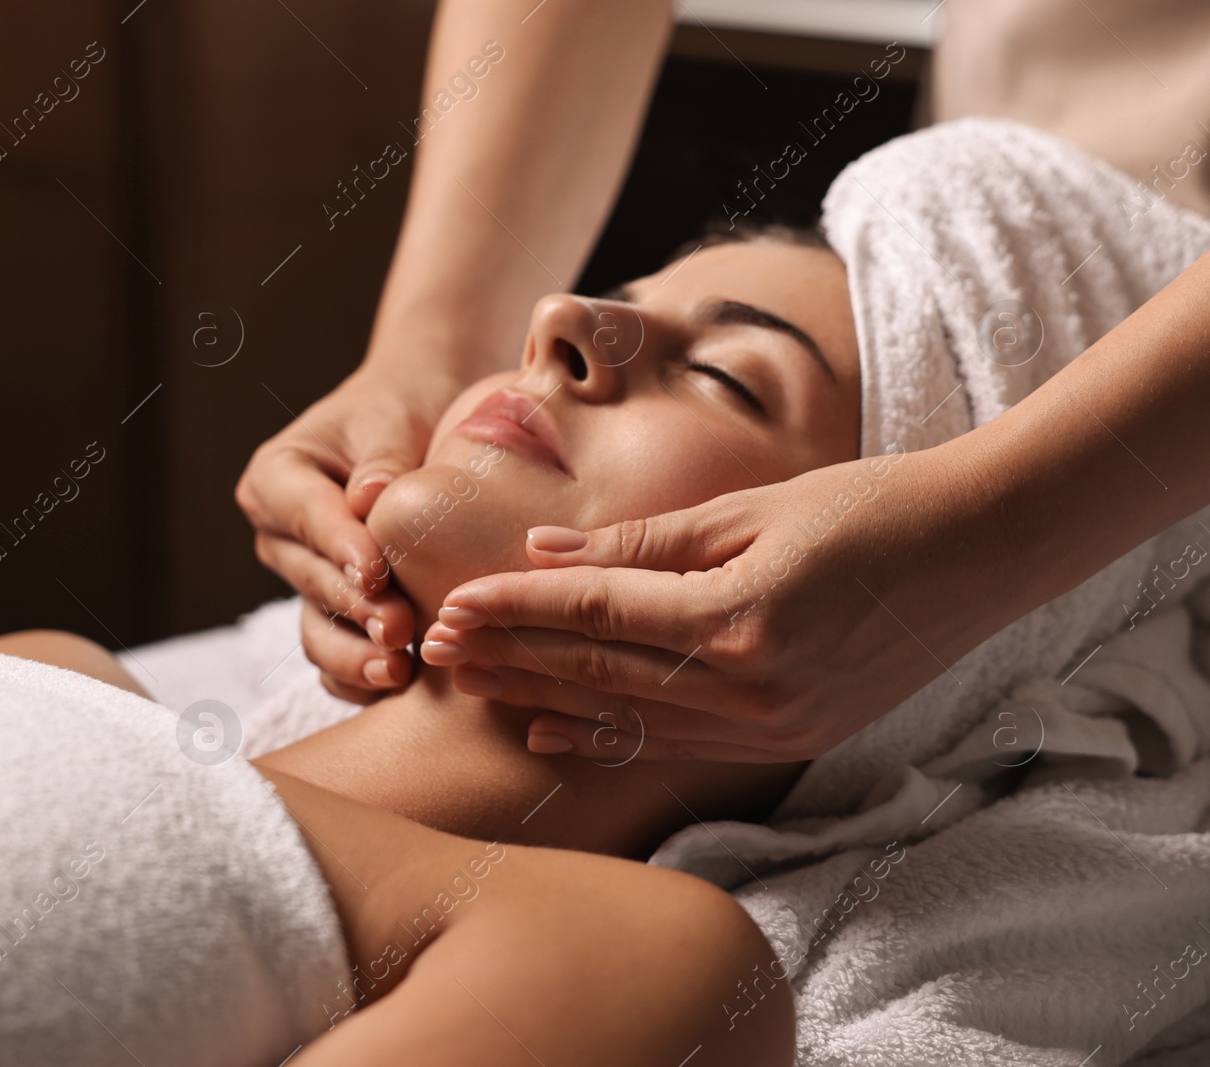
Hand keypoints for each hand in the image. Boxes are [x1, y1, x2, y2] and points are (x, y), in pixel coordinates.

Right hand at [238, 362, 464, 701]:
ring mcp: (302, 579)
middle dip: (355, 608)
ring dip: (354, 654)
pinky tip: (396, 689)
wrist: (417, 425)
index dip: (340, 548)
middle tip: (399, 629)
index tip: (376, 574)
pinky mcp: (331, 612)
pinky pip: (334, 654)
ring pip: (316, 627)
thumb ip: (382, 459)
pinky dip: (358, 676)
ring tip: (397, 670)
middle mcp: (278, 535)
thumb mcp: (392, 419)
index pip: (307, 516)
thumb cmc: (401, 411)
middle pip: (311, 578)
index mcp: (276, 478)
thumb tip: (368, 499)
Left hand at [424, 444, 1020, 760]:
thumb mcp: (751, 508)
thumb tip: (541, 554)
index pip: (595, 614)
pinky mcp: (789, 742)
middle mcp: (752, 689)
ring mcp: (773, 727)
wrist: (982, 551)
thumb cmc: (870, 505)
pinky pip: (674, 744)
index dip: (515, 608)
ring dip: (541, 697)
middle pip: (597, 671)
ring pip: (626, 717)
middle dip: (509, 656)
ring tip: (471, 684)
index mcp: (740, 618)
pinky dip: (608, 735)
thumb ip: (640, 544)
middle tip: (435, 645)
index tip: (451, 602)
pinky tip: (551, 731)